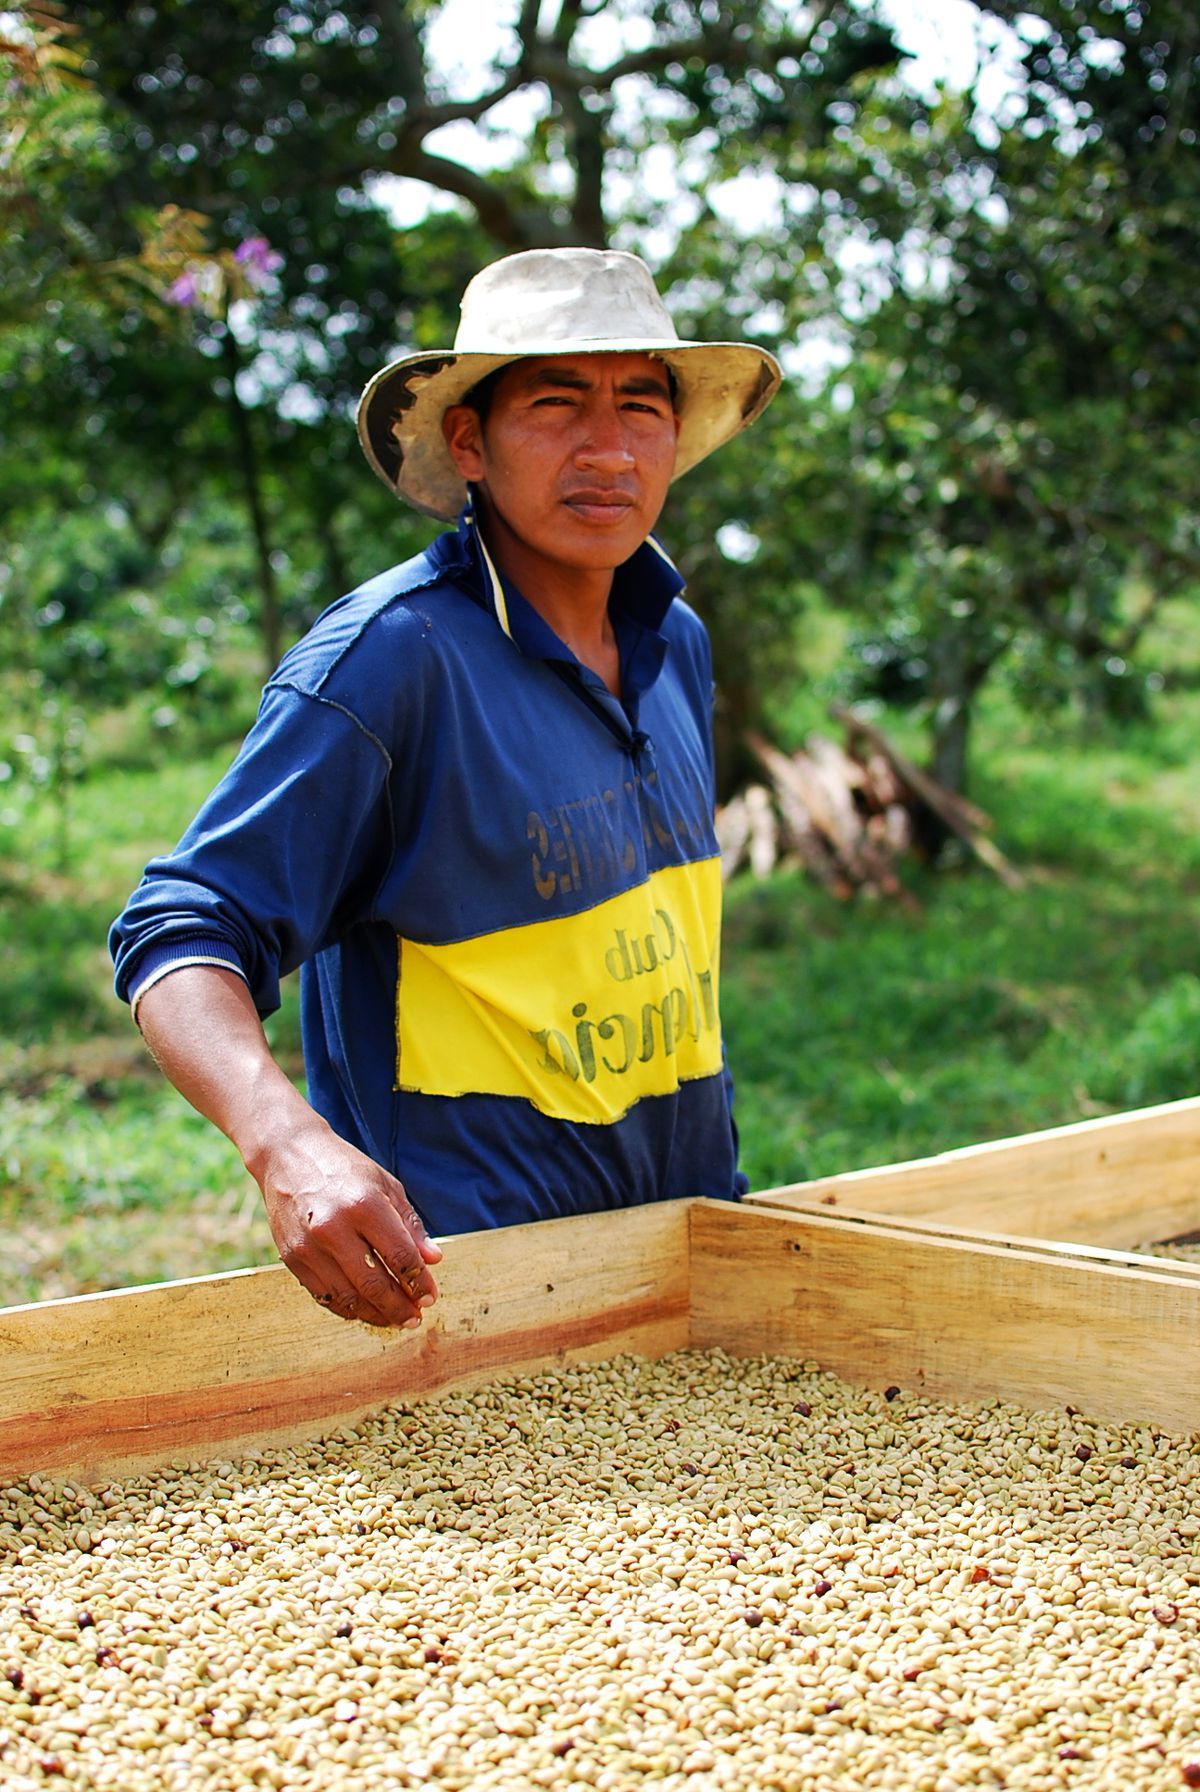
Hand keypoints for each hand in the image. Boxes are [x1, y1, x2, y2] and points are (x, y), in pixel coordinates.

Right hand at [256, 1125, 442, 1328]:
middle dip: (400, 1307)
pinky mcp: (292, 1258)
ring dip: (376, 1315)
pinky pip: (324, 1295)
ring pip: (348, 1298)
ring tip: (394, 1319)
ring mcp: (309, 1246)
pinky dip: (348, 1308)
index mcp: (364, 1205)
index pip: (400, 1257)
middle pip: (374, 1284)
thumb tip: (434, 1260)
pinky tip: (365, 1309)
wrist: (288, 1156)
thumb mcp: (385, 1185)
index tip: (430, 1297)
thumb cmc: (344, 1169)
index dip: (419, 1282)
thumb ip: (410, 1225)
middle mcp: (333, 1228)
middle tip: (416, 1318)